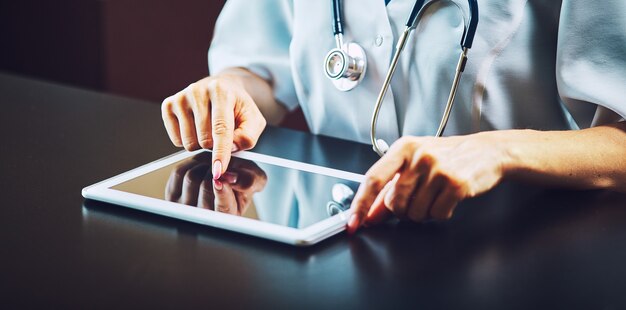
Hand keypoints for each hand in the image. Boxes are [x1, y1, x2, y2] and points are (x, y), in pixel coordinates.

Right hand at [161, 74, 266, 178]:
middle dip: (215, 147)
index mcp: (220, 91)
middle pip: (204, 139)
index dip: (220, 152)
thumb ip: (248, 136)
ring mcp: (181, 98)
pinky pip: (176, 140)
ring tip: (209, 130)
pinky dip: (187, 141)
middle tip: (221, 135)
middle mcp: (197, 91)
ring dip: (201, 145)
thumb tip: (231, 148)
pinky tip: (195, 128)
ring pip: (188, 142)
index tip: (218, 170)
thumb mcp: (254, 120)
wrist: (224, 88)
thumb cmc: (238, 107)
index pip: (220, 128)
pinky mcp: (168, 105)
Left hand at [165, 153, 267, 215]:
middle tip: (222, 162)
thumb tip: (233, 178)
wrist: (225, 179)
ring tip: (213, 164)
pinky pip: (179, 172)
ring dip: (204, 164)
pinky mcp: (172, 196)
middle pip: (205, 186)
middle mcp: (205, 216)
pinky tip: (200, 165)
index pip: (223, 209)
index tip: (222, 180)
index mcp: (228, 216)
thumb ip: (251, 179)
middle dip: (215, 169)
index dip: (222, 193)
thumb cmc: (240, 182)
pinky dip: (191, 162)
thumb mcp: (255, 180)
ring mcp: (186, 208)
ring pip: (192, 177)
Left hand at [347, 132, 511, 232]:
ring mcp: (437, 169)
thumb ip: (389, 190)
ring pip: (415, 213)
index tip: (353, 223)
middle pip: (394, 203)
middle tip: (418, 198)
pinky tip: (448, 199)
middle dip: (403, 210)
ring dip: (423, 213)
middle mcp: (418, 156)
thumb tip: (368, 214)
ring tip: (435, 195)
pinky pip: (437, 214)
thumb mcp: (414, 166)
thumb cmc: (447, 157)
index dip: (360, 204)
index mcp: (403, 148)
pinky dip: (441, 213)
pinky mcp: (456, 183)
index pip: (373, 179)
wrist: (486, 152)